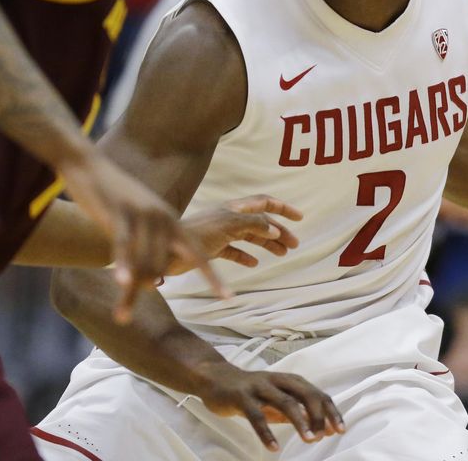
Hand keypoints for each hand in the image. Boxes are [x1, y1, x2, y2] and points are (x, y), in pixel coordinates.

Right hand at [60, 151, 229, 322]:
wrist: (90, 167)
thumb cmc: (117, 197)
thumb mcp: (143, 219)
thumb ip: (152, 245)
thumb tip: (155, 278)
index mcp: (172, 221)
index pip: (199, 254)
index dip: (213, 277)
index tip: (227, 298)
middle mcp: (163, 219)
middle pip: (164, 265)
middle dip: (149, 289)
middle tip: (130, 312)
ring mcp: (143, 216)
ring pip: (144, 261)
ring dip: (132, 291)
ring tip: (123, 315)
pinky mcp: (119, 214)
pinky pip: (123, 245)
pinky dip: (124, 265)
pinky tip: (123, 283)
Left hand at [174, 195, 301, 273]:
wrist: (167, 250)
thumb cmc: (198, 233)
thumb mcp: (229, 224)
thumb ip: (254, 224)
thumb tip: (275, 229)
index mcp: (234, 207)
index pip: (264, 202)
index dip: (282, 208)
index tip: (299, 217)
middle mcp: (229, 217)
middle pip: (260, 221)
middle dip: (279, 231)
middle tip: (294, 245)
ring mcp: (221, 233)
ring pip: (250, 236)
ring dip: (267, 244)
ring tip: (282, 254)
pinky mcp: (212, 248)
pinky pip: (234, 251)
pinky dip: (245, 256)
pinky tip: (254, 264)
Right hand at [195, 364, 345, 451]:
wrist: (215, 379)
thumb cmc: (252, 392)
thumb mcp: (278, 401)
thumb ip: (299, 413)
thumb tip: (325, 430)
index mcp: (289, 381)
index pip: (317, 394)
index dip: (330, 411)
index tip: (339, 429)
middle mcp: (278, 380)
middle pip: (306, 394)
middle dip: (319, 415)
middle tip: (324, 436)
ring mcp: (259, 387)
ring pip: (285, 401)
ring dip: (299, 421)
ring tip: (309, 440)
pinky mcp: (241, 396)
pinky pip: (256, 415)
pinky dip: (266, 432)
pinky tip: (273, 448)